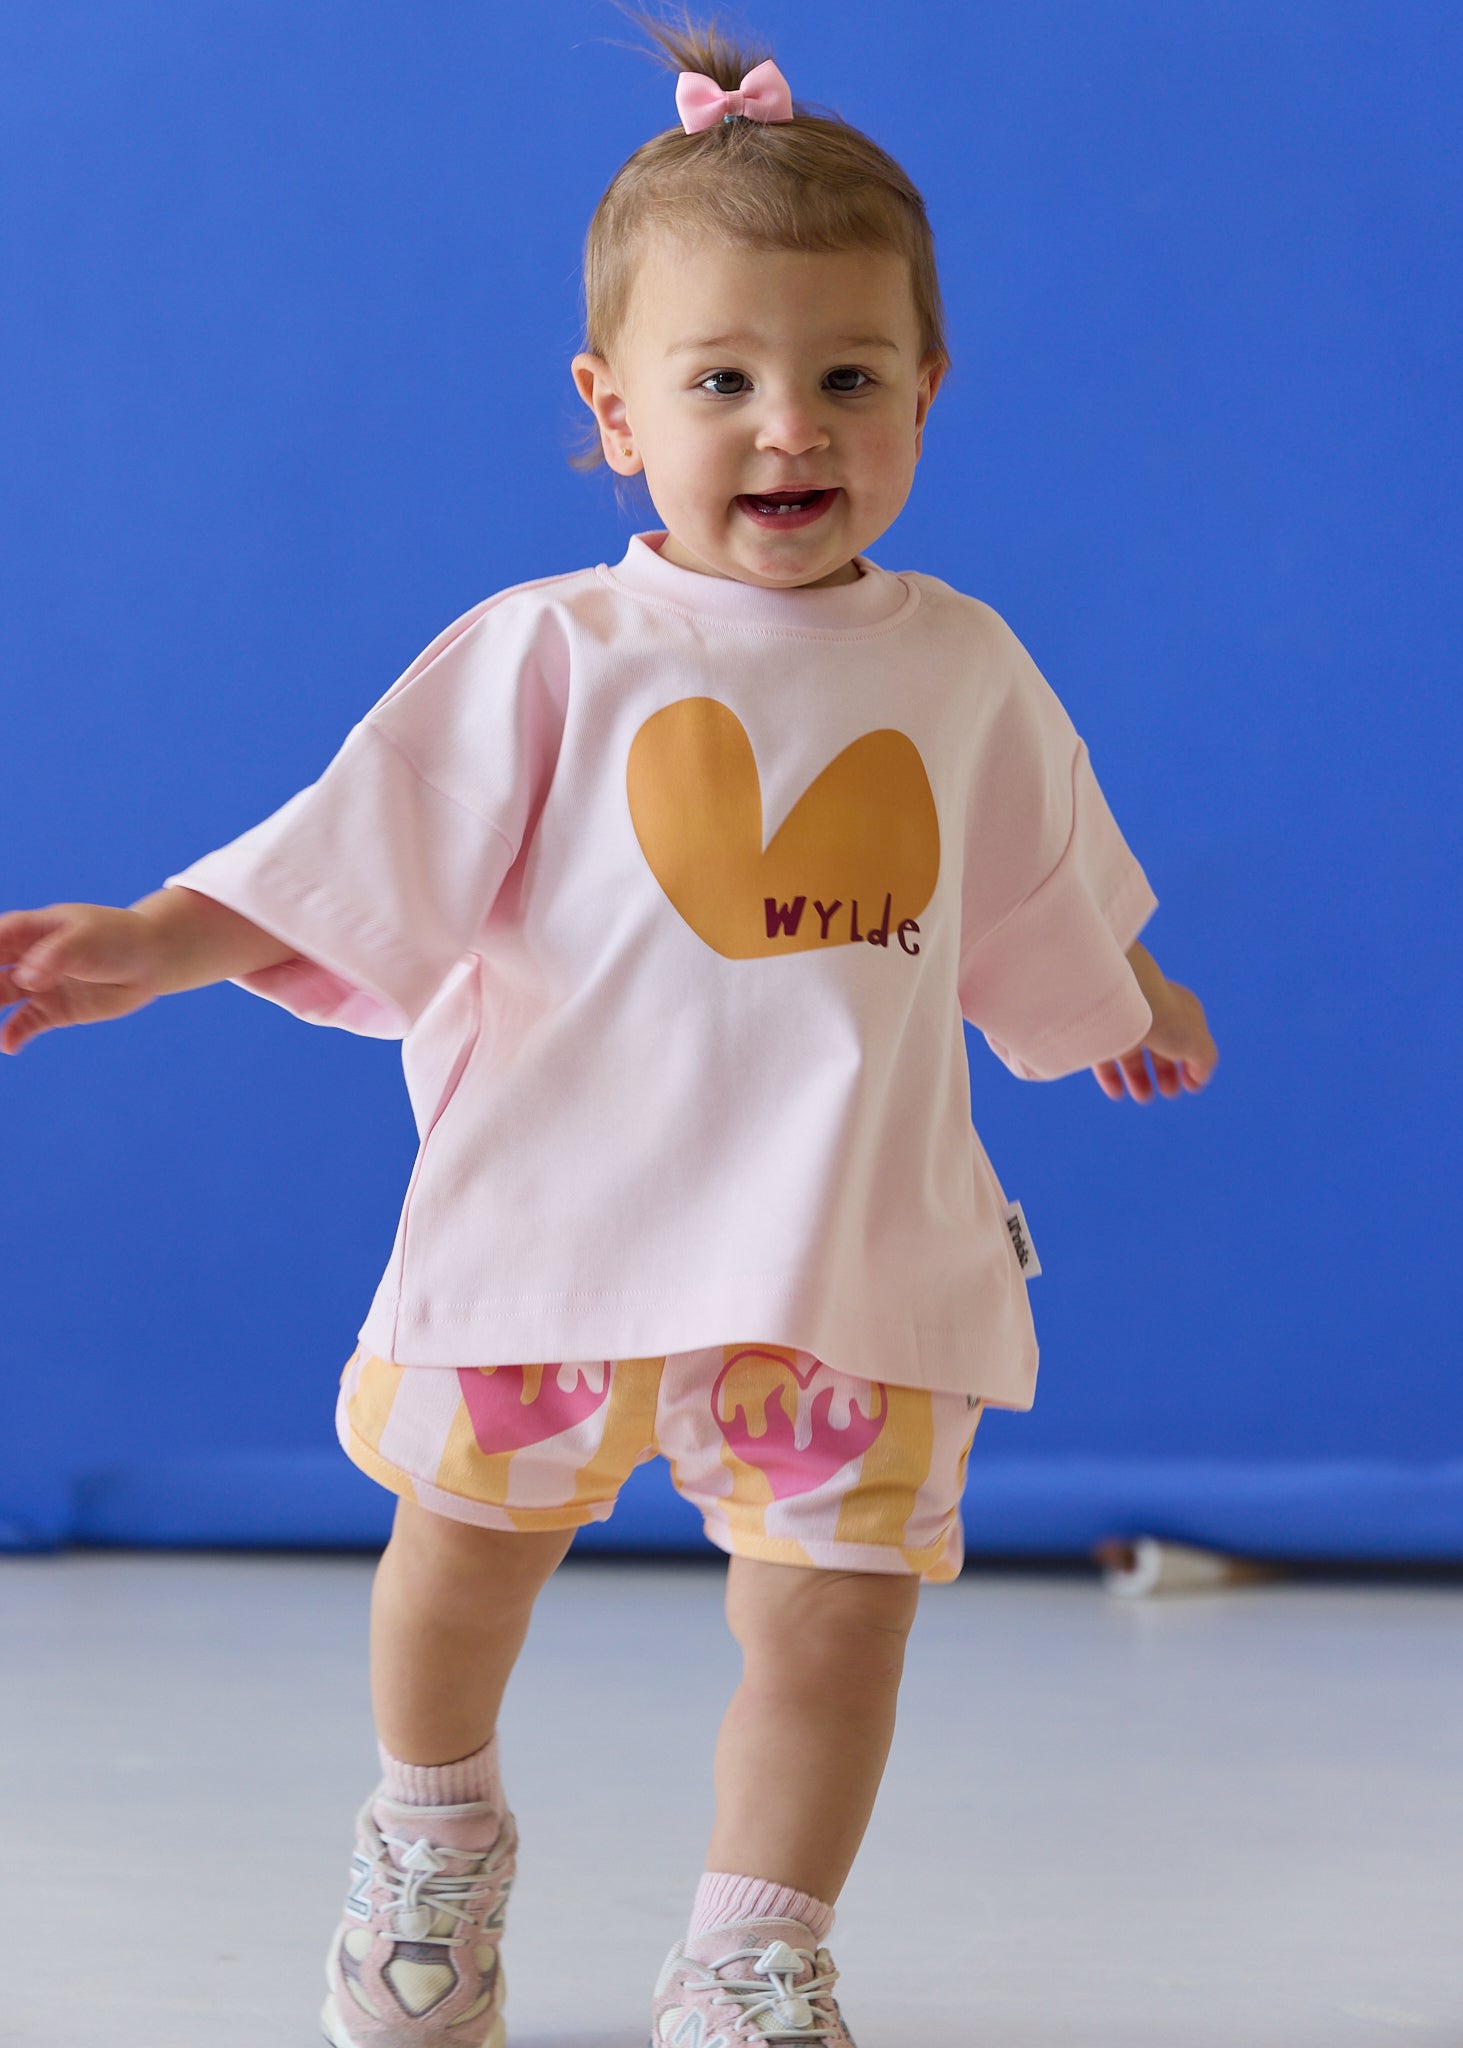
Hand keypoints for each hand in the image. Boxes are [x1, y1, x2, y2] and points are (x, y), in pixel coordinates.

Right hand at [0, 903, 166, 1053]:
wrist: (150, 960)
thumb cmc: (116, 939)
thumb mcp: (86, 940)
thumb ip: (55, 957)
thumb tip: (27, 979)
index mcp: (31, 930)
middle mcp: (28, 958)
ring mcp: (39, 984)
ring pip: (0, 997)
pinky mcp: (54, 1009)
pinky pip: (25, 1024)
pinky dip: (14, 1034)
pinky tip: (9, 1045)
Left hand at [1093, 942, 1217, 1103]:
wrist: (1121, 999)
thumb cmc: (1164, 1018)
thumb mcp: (1197, 1044)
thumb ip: (1204, 1061)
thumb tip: (1199, 1076)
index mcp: (1182, 1010)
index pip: (1190, 1038)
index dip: (1193, 1063)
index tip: (1191, 1087)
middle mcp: (1153, 1012)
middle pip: (1162, 1046)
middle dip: (1166, 1072)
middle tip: (1169, 1093)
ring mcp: (1126, 1021)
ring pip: (1132, 1053)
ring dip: (1139, 1078)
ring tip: (1143, 1098)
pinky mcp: (1099, 1031)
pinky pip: (1106, 1054)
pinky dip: (1111, 1076)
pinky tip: (1118, 1094)